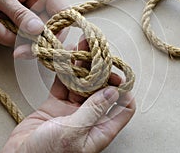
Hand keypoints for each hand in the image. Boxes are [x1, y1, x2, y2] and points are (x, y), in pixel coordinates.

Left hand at [0, 0, 62, 46]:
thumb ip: (20, 14)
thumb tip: (39, 31)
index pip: (60, 16)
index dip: (57, 33)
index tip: (44, 45)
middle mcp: (35, 7)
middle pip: (41, 34)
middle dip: (22, 41)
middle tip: (14, 50)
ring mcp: (22, 17)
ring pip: (22, 39)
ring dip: (2, 36)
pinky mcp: (9, 24)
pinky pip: (7, 38)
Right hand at [2, 38, 135, 152]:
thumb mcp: (73, 133)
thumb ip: (93, 111)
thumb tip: (114, 91)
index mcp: (100, 130)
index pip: (123, 108)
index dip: (124, 89)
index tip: (119, 72)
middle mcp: (89, 118)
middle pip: (102, 90)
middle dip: (102, 71)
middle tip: (99, 52)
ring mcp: (72, 111)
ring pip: (82, 84)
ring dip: (83, 66)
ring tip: (83, 47)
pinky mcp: (55, 105)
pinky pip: (64, 84)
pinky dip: (65, 71)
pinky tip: (67, 57)